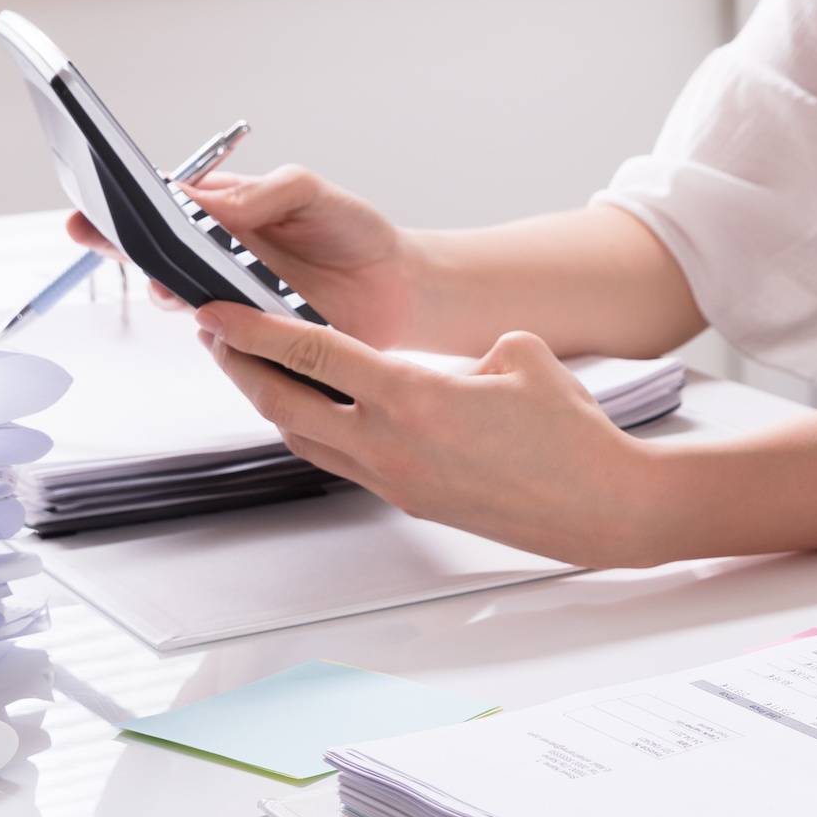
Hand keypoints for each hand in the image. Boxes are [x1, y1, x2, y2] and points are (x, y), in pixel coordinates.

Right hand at [69, 166, 419, 340]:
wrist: (397, 287)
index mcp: (222, 211)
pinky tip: (215, 319)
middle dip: (118, 243)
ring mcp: (227, 298)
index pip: (161, 204)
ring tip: (171, 279)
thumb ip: (262, 192)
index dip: (122, 204)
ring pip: (177, 295)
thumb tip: (206, 201)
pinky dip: (209, 329)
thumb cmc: (351, 230)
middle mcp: (214, 255)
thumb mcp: (310, 192)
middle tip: (99, 236)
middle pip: (151, 250)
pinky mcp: (248, 336)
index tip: (94, 202)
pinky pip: (215, 336)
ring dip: (168, 288)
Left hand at [192, 303, 657, 563]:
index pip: (313, 353)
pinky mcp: (409, 498)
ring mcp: (395, 478)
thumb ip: (477, 347)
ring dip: (272, 403)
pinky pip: (339, 460)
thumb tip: (462, 361)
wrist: (598, 506)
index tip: (219, 309)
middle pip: (286, 402)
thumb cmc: (571, 437)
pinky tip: (317, 412)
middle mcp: (390, 444)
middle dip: (242, 368)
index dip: (256, 328)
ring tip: (255, 372)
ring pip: (305, 438)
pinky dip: (313, 430)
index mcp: (413, 398)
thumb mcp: (525, 357)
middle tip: (218, 337)